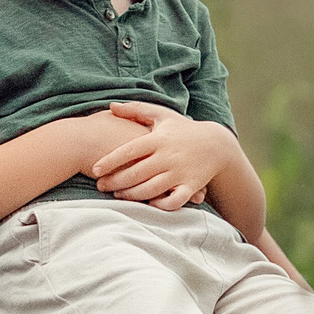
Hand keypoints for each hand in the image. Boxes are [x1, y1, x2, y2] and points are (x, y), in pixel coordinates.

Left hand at [88, 102, 233, 211]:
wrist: (217, 144)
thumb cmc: (183, 128)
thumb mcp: (162, 115)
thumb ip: (136, 110)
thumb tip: (111, 106)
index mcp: (158, 139)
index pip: (129, 151)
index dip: (110, 161)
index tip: (95, 170)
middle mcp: (168, 157)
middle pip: (136, 173)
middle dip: (116, 182)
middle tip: (100, 186)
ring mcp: (180, 173)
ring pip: (151, 189)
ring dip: (132, 195)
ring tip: (118, 195)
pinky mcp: (191, 186)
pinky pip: (174, 202)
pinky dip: (161, 206)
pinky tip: (148, 205)